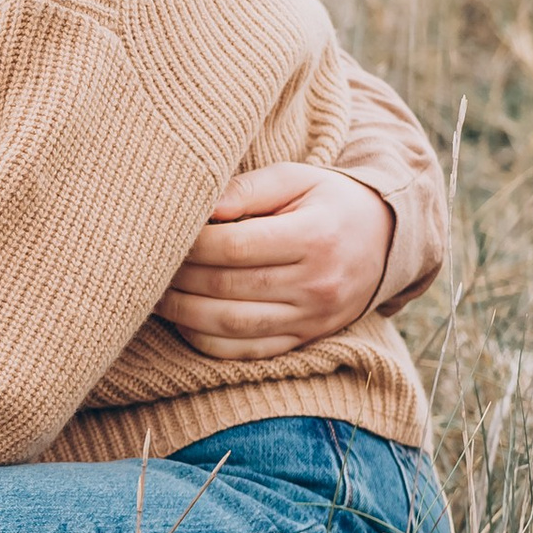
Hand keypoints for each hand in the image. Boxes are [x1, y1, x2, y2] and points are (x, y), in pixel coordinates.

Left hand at [157, 164, 395, 359]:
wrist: (385, 241)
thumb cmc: (328, 202)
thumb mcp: (298, 179)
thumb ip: (248, 188)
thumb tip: (203, 207)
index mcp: (315, 236)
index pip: (237, 246)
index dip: (193, 244)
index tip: (163, 234)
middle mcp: (317, 283)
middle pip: (229, 287)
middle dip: (180, 279)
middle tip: (147, 266)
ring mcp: (313, 319)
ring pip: (234, 326)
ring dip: (184, 313)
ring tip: (154, 296)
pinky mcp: (306, 340)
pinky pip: (249, 353)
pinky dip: (209, 342)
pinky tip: (184, 321)